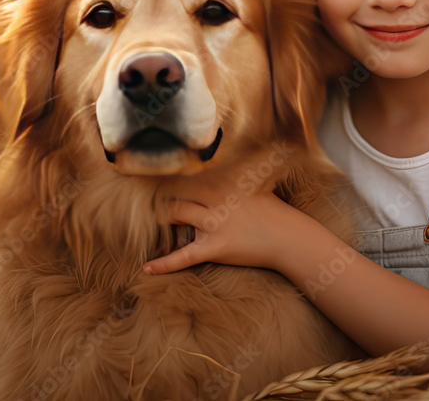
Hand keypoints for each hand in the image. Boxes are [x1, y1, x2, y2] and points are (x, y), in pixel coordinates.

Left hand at [142, 180, 300, 274]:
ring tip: (153, 217)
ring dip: (163, 216)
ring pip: (176, 214)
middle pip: (178, 189)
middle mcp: (217, 199)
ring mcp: (215, 223)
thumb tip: (226, 160)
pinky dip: (164, 263)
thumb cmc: (271, 212)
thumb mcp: (254, 186)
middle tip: (141, 190)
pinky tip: (147, 267)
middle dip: (159, 191)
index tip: (149, 165)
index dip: (169, 169)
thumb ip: (234, 176)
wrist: (288, 238)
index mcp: (225, 182)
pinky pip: (184, 256)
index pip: (190, 172)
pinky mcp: (215, 247)